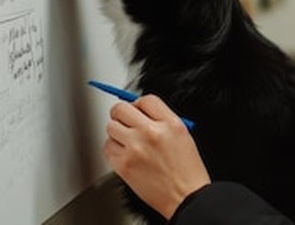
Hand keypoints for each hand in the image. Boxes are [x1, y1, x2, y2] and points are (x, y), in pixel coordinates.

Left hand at [103, 94, 211, 219]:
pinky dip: (113, 150)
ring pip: (111, 127)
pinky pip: (107, 147)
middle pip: (121, 109)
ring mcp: (135, 148)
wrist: (185, 196)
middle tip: (125, 121)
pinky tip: (125, 155)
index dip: (138, 104)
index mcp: (170, 123)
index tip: (137, 110)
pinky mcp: (124, 164)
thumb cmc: (186, 170)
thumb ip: (161, 119)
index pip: (145, 99)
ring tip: (128, 142)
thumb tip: (138, 110)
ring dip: (117, 133)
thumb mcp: (182, 135)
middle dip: (122, 114)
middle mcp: (151, 132)